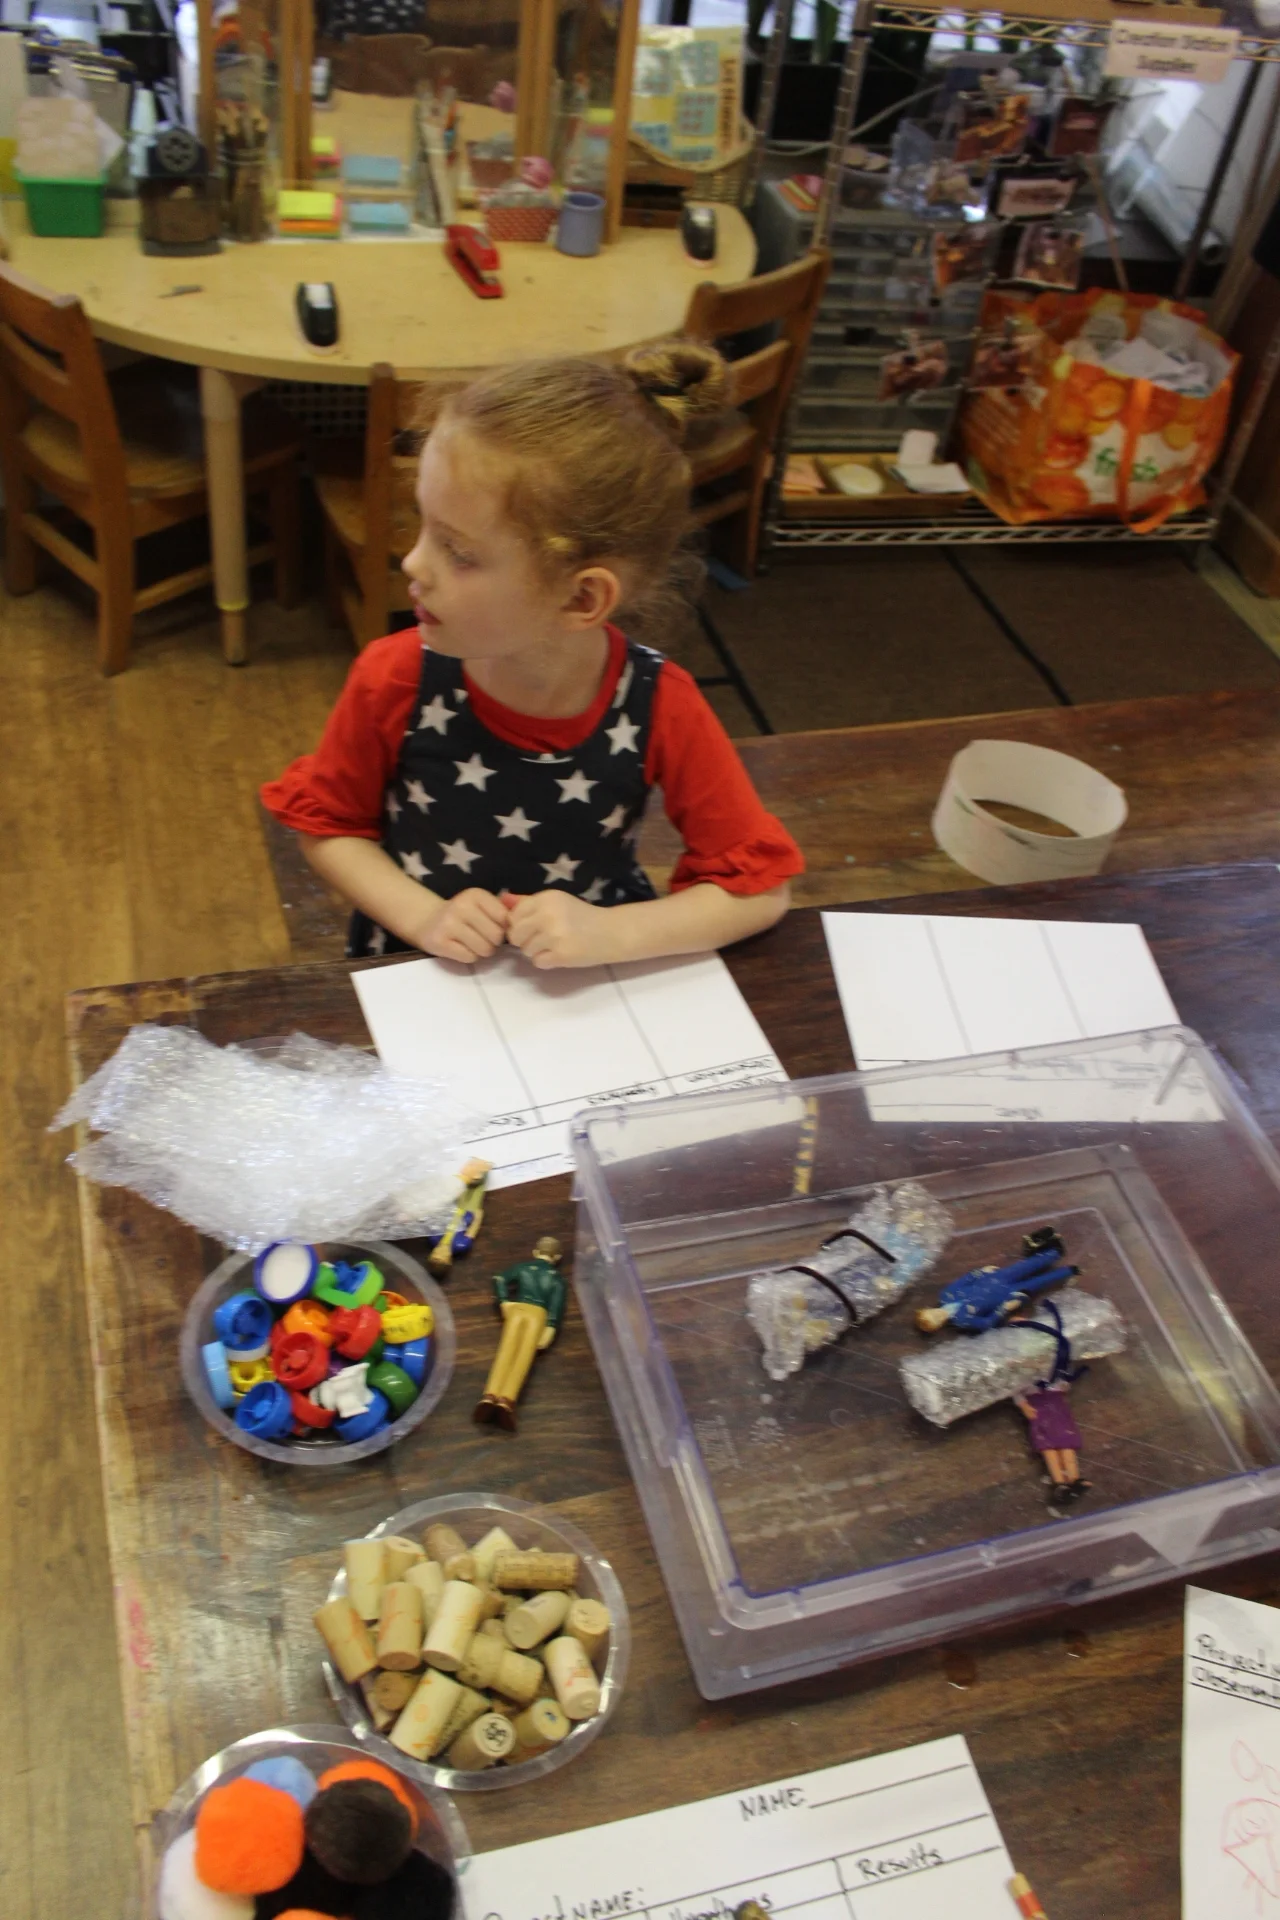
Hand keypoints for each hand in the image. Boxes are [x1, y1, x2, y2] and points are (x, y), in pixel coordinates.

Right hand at [415, 889, 508, 962]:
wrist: (428, 920)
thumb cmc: (462, 915)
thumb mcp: (481, 905)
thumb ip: (502, 911)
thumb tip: (520, 924)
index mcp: (476, 895)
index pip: (505, 918)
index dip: (503, 927)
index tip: (493, 927)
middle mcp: (461, 906)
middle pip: (496, 936)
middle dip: (493, 942)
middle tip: (482, 938)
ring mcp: (449, 924)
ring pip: (485, 949)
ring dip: (482, 951)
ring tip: (471, 943)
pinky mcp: (440, 941)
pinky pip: (469, 958)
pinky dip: (469, 957)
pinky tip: (461, 948)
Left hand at [503, 890, 617, 969]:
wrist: (612, 932)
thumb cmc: (582, 917)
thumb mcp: (557, 902)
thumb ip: (529, 902)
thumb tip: (502, 899)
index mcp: (546, 898)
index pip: (514, 915)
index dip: (520, 925)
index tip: (534, 927)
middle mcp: (548, 914)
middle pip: (515, 934)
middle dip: (524, 940)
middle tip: (543, 939)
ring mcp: (554, 935)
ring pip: (525, 950)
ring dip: (536, 952)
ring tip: (554, 946)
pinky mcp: (561, 954)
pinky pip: (538, 962)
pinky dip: (547, 961)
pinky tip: (560, 954)